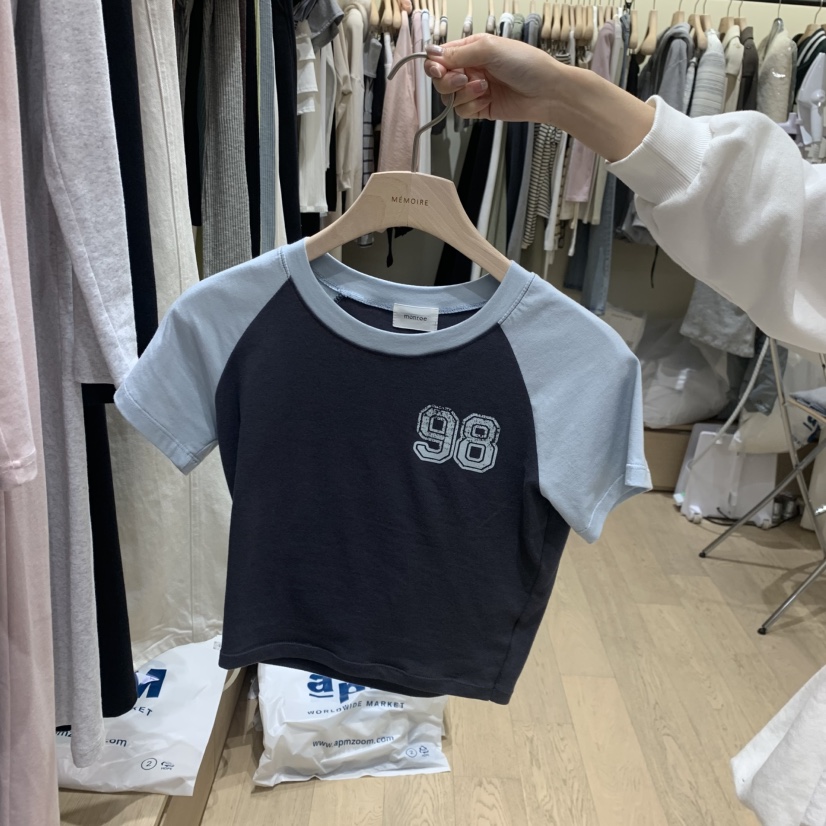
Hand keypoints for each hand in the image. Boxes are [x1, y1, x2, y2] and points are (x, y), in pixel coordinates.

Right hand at [425, 33, 655, 161]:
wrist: (547, 92)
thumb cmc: (527, 64)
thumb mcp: (491, 49)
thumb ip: (460, 53)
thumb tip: (433, 55)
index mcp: (472, 49)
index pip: (441, 57)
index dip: (435, 64)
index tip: (439, 70)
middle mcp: (471, 68)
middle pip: (441, 79)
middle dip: (449, 81)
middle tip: (463, 80)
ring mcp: (475, 89)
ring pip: (450, 97)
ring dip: (465, 94)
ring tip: (484, 89)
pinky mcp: (481, 108)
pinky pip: (462, 111)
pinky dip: (471, 107)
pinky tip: (486, 100)